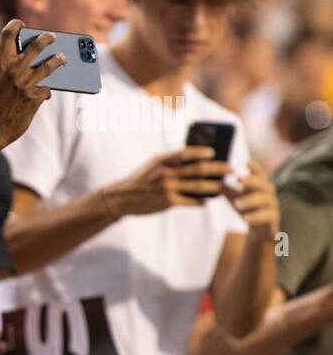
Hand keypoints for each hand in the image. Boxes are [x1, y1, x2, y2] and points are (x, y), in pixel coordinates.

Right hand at [0, 20, 63, 154]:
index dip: (15, 25)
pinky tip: (49, 88)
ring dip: (58, 59)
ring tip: (61, 57)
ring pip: (50, 65)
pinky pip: (47, 87)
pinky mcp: (35, 98)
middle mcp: (15, 71)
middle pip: (38, 45)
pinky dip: (48, 87)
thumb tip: (12, 62)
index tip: (20, 24)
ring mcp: (27, 84)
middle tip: (52, 37)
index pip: (8, 34)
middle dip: (47, 38)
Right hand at [104, 147, 232, 216]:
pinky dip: (201, 201)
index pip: (185, 152)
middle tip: (232, 168)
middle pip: (199, 169)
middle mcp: (166, 173)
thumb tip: (198, 158)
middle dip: (219, 169)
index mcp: (162, 160)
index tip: (215, 152)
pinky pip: (191, 201)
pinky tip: (207, 201)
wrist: (122, 198)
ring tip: (225, 186)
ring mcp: (167, 188)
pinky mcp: (168, 202)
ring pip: (199, 186)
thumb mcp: (153, 164)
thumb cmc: (141, 179)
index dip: (202, 152)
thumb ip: (172, 161)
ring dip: (216, 186)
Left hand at [222, 160, 279, 236]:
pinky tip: (245, 219)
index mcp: (260, 186)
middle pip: (263, 184)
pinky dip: (256, 217)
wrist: (259, 231)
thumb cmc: (247, 209)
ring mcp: (272, 206)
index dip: (255, 168)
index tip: (246, 162)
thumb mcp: (236, 198)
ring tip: (236, 204)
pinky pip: (267, 216)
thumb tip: (213, 179)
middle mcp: (268, 193)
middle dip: (251, 181)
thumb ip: (227, 189)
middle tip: (238, 180)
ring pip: (264, 200)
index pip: (259, 174)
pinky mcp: (273, 219)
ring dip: (249, 201)